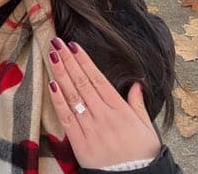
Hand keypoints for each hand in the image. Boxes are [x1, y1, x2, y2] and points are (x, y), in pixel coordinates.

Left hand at [47, 37, 161, 169]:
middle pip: (82, 82)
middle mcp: (103, 115)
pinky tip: (51, 84)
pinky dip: (58, 100)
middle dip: (68, 60)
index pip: (97, 78)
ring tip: (52, 55)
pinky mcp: (80, 143)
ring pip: (72, 95)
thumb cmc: (142, 156)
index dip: (84, 60)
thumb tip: (137, 84)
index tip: (73, 45)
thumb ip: (138, 104)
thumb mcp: (146, 128)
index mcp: (119, 109)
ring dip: (60, 74)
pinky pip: (66, 117)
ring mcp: (90, 128)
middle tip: (57, 42)